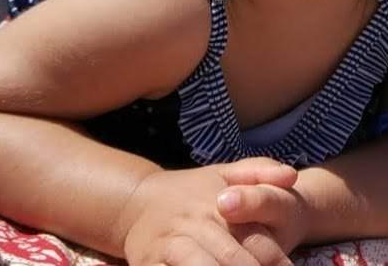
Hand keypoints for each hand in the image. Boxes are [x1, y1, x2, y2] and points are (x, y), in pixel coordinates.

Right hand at [121, 158, 297, 265]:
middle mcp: (198, 226)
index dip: (279, 265)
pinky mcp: (151, 263)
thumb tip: (292, 174)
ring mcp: (173, 246)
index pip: (260, 243)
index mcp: (220, 207)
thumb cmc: (189, 192)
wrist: (136, 200)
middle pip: (234, 260)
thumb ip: (258, 171)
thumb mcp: (222, 175)